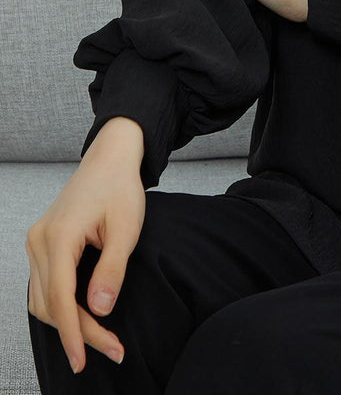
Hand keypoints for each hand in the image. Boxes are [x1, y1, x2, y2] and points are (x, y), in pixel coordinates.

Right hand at [26, 122, 145, 374]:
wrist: (109, 159)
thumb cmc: (120, 188)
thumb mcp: (126, 228)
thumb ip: (112, 268)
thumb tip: (98, 310)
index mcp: (60, 235)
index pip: (60, 297)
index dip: (73, 333)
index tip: (84, 360)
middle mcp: (40, 240)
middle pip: (50, 303)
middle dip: (78, 331)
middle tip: (111, 349)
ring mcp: (36, 241)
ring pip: (42, 299)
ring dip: (67, 322)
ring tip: (101, 338)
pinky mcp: (41, 243)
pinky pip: (43, 285)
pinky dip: (60, 305)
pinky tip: (83, 315)